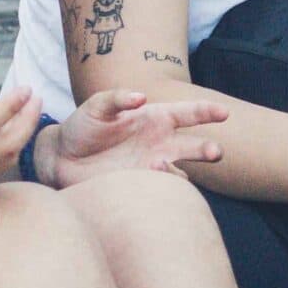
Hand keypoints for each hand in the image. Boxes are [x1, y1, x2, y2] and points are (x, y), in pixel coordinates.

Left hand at [41, 87, 229, 186]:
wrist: (62, 158)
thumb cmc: (83, 125)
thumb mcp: (97, 105)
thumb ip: (117, 98)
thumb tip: (140, 98)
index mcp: (156, 118)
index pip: (188, 113)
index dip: (207, 112)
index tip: (224, 113)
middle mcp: (161, 143)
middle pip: (193, 146)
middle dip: (206, 149)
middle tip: (216, 152)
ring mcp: (153, 166)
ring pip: (180, 173)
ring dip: (181, 174)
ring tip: (164, 168)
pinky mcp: (140, 186)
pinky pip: (158, 189)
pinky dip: (159, 187)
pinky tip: (147, 180)